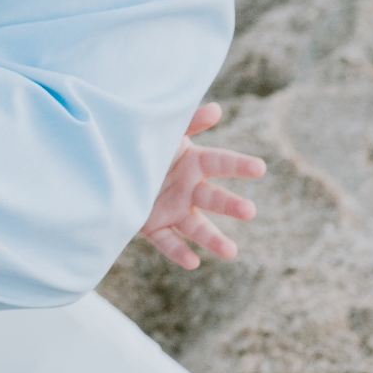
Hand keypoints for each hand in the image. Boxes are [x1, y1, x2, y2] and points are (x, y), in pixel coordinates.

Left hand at [139, 103, 265, 269]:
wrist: (113, 164)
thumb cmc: (145, 143)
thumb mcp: (164, 130)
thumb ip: (190, 121)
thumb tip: (217, 109)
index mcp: (194, 163)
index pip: (221, 163)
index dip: (239, 165)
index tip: (260, 168)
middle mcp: (188, 188)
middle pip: (213, 198)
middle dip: (231, 205)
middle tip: (250, 211)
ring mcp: (173, 209)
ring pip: (196, 226)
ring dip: (213, 239)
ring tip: (231, 251)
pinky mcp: (154, 225)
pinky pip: (167, 241)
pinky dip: (179, 252)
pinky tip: (193, 262)